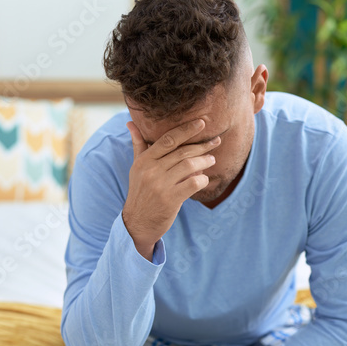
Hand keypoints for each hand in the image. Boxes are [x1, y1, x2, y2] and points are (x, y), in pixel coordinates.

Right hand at [122, 119, 220, 260]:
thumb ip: (138, 145)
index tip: (202, 123)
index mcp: (144, 160)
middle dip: (202, 145)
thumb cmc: (140, 192)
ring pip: (189, 165)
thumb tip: (130, 123)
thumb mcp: (136, 168)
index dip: (187, 130)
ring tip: (212, 159)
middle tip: (215, 141)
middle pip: (182, 152)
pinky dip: (202, 179)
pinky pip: (193, 183)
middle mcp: (151, 170)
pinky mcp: (170, 199)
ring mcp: (160, 185)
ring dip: (204, 161)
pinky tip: (204, 179)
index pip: (168, 139)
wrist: (137, 222)